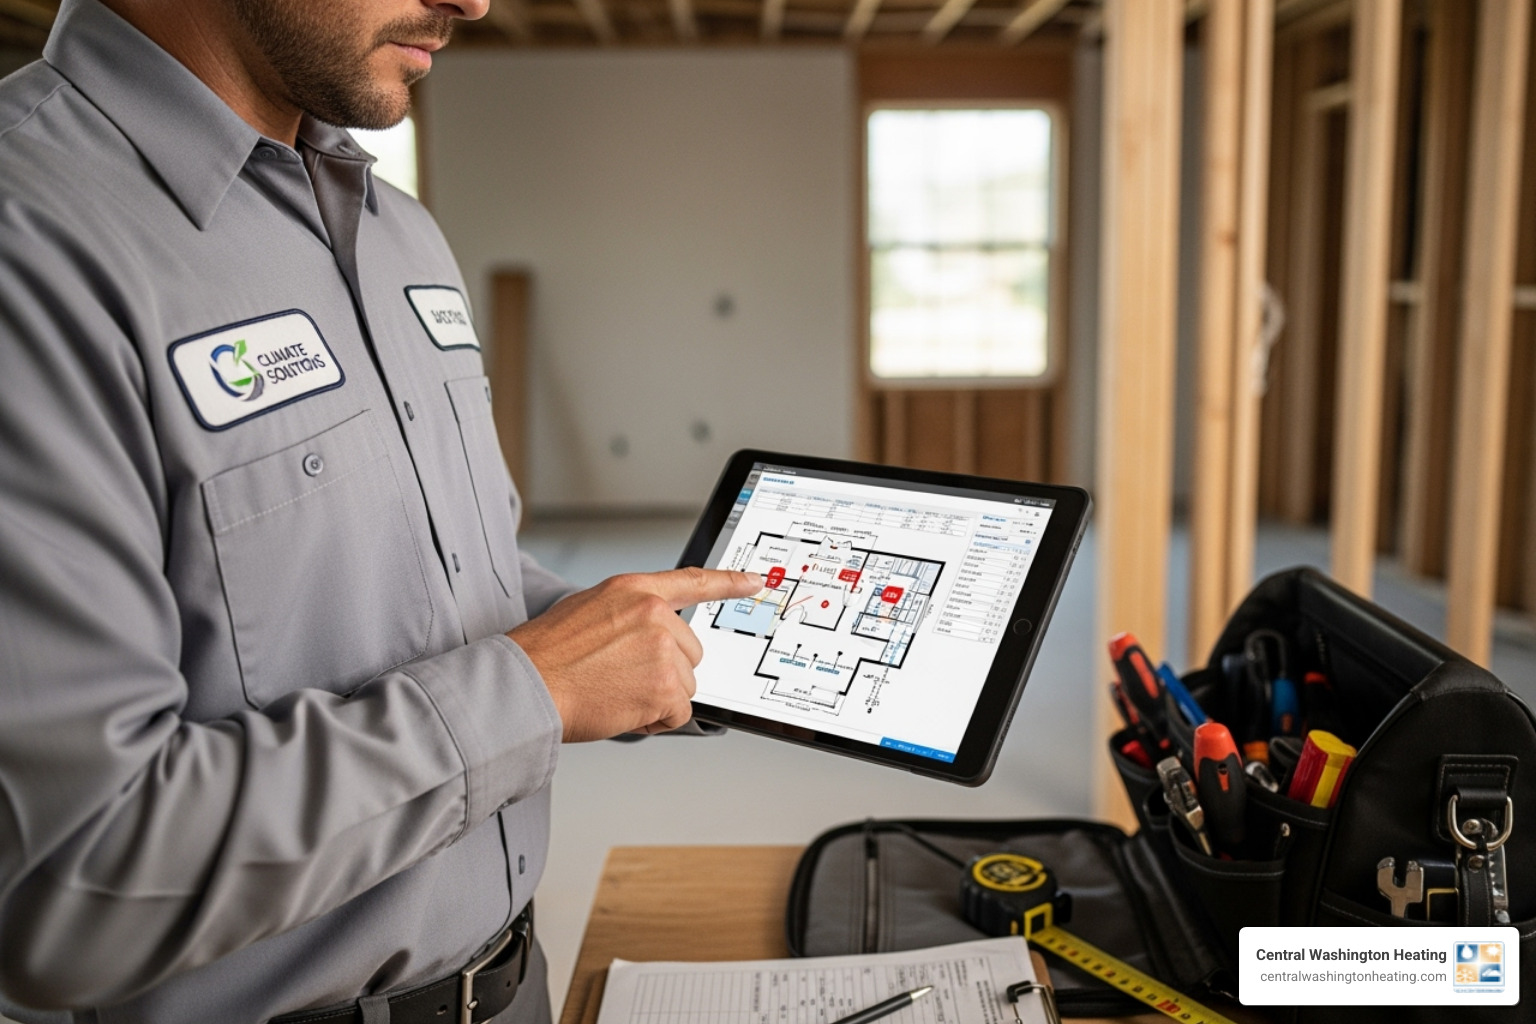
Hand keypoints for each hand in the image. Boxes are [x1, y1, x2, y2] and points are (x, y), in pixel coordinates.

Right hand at [508, 567, 761, 740]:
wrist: (526, 685)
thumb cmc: (546, 654)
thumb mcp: (588, 609)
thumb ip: (630, 613)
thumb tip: (654, 633)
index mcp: (635, 590)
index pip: (693, 582)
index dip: (729, 582)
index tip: (754, 582)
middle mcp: (654, 615)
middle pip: (690, 651)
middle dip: (664, 670)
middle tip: (620, 676)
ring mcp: (663, 651)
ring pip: (685, 684)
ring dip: (658, 697)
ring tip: (614, 691)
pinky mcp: (665, 687)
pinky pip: (678, 713)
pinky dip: (655, 720)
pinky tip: (622, 709)